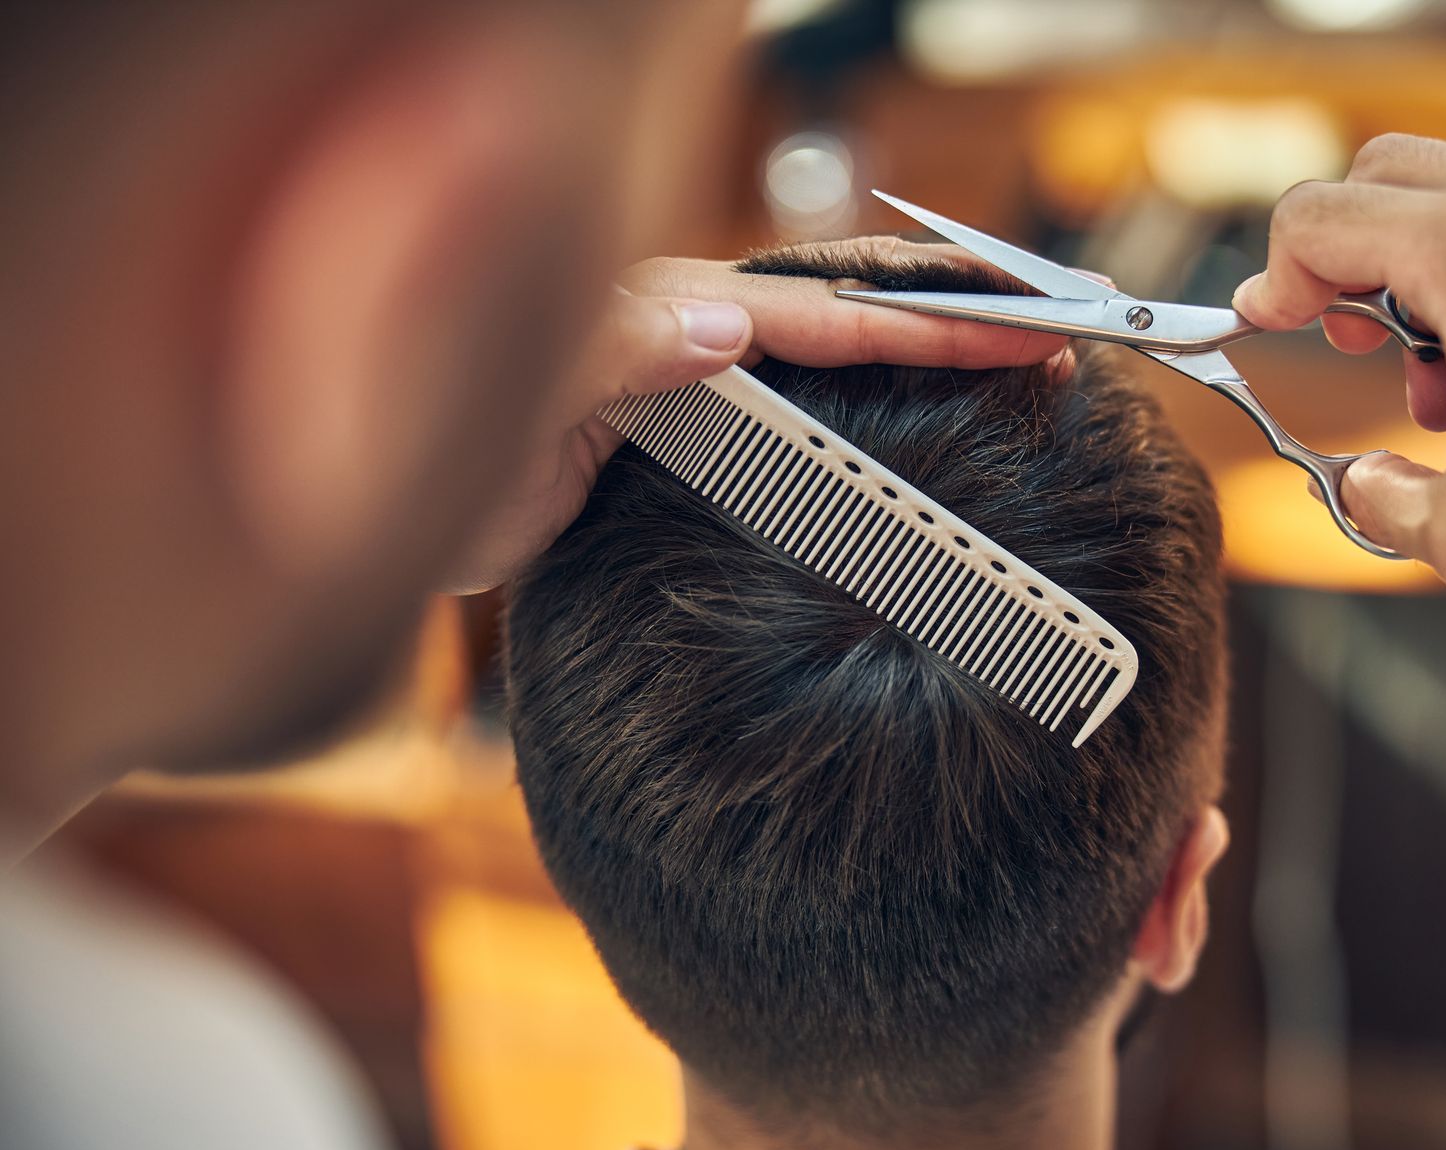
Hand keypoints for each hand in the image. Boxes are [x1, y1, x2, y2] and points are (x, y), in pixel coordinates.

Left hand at [440, 239, 1067, 592]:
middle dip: (950, 317)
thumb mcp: (506, 418)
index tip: (1013, 336)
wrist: (362, 513)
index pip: (817, 315)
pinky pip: (791, 385)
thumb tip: (727, 320)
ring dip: (916, 344)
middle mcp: (678, 326)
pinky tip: (906, 403)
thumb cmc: (423, 460)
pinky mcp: (675, 407)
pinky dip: (862, 381)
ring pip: (825, 339)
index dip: (921, 326)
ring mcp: (680, 365)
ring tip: (1009, 358)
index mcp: (656, 319)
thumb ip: (603, 355)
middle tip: (1050, 335)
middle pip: (841, 308)